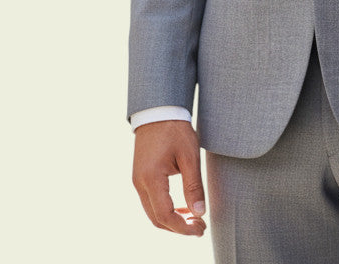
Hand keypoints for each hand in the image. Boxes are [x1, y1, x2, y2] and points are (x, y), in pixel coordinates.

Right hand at [132, 119, 206, 236]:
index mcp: (151, 178)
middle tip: (200, 228)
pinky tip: (183, 207)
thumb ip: (194, 185)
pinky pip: (151, 202)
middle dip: (178, 228)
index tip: (200, 229)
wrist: (158, 110)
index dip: (183, 227)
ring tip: (194, 219)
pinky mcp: (141, 177)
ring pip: (152, 212)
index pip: (165, 215)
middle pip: (157, 219)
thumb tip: (200, 213)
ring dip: (172, 220)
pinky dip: (166, 210)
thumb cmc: (175, 129)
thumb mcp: (189, 155)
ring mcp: (138, 180)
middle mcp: (140, 183)